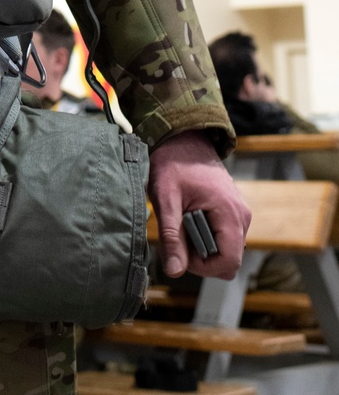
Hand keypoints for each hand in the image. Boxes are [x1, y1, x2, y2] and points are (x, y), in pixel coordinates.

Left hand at [149, 129, 250, 279]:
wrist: (182, 137)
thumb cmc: (172, 163)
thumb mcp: (166, 198)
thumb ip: (172, 236)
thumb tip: (174, 272)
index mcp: (231, 214)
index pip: (228, 264)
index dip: (202, 267)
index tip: (179, 250)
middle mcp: (242, 216)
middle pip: (227, 260)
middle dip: (200, 257)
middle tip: (178, 233)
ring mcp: (240, 214)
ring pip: (225, 250)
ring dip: (202, 245)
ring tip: (182, 221)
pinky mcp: (233, 212)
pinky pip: (223, 237)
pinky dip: (205, 235)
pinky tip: (189, 217)